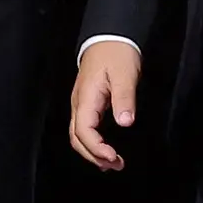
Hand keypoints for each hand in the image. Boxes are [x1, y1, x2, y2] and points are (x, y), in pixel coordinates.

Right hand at [70, 39, 142, 171]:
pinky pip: (85, 129)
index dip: (96, 148)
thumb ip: (124, 98)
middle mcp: (79, 104)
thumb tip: (125, 122)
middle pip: (77, 138)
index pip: (84, 131)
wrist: (109, 36)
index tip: (114, 157)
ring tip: (113, 163)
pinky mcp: (88, 104)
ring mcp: (81, 104)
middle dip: (94, 156)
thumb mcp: (124, 74)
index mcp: (86, 98)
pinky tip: (105, 150)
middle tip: (116, 165)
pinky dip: (93, 144)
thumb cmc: (116, 53)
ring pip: (79, 135)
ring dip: (93, 152)